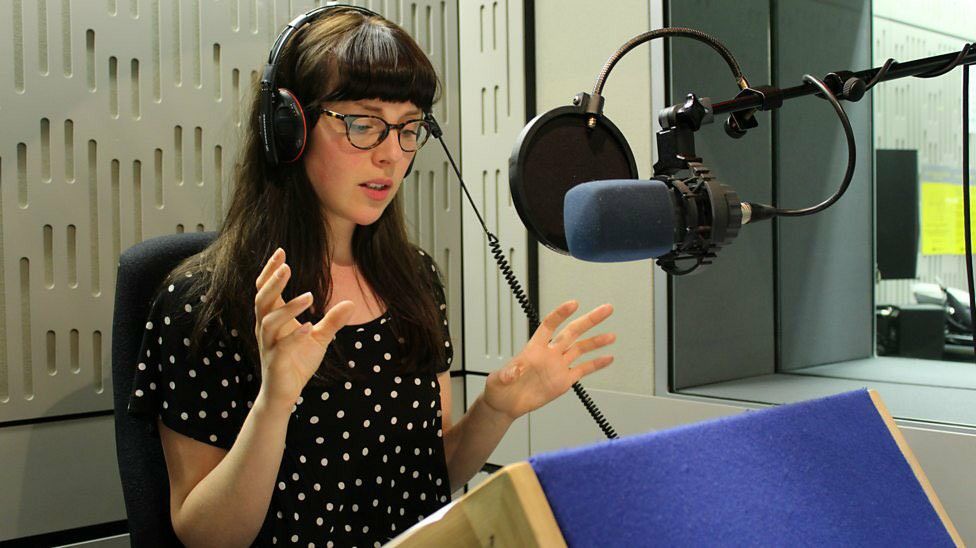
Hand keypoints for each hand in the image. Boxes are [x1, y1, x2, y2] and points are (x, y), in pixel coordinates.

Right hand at [254, 248, 354, 410]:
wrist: (284, 393)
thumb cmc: (297, 361)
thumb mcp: (319, 338)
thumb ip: (333, 320)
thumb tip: (351, 303)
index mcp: (272, 318)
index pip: (265, 289)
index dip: (270, 270)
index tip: (280, 251)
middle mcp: (266, 328)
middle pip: (262, 300)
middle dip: (273, 282)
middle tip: (286, 266)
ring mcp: (269, 345)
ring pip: (270, 321)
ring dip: (289, 307)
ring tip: (309, 296)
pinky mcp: (275, 362)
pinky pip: (282, 346)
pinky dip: (294, 336)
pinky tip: (308, 327)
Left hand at [483, 301, 615, 419]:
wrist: (507, 403)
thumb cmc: (500, 387)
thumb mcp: (499, 380)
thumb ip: (508, 373)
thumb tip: (512, 371)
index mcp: (534, 348)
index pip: (550, 325)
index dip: (561, 314)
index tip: (574, 304)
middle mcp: (549, 353)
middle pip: (572, 332)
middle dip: (589, 320)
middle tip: (606, 309)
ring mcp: (558, 366)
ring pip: (581, 349)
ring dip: (596, 341)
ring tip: (612, 336)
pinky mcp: (564, 380)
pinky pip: (583, 369)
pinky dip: (596, 364)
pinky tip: (608, 358)